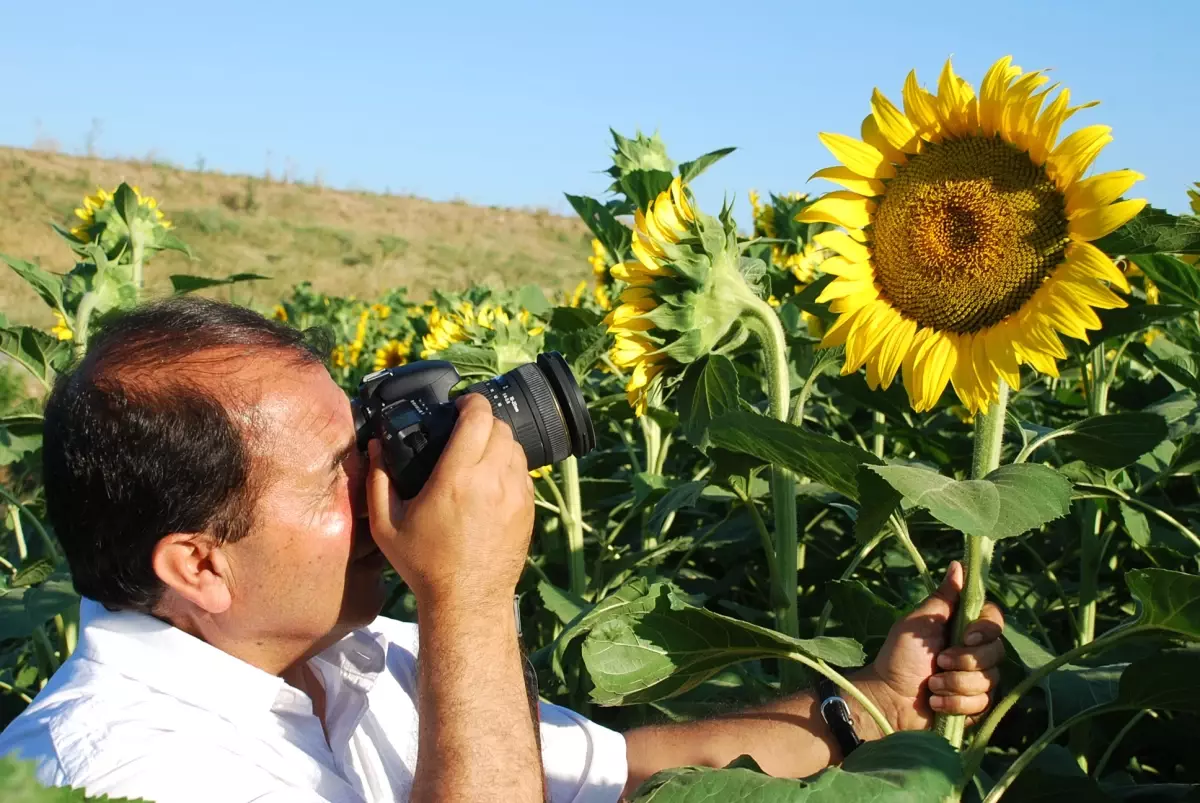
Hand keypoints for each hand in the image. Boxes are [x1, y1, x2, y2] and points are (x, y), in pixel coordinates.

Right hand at [366, 394, 534, 607]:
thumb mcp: (387, 525)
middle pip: (500, 426)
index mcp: (457, 477)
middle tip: (466, 428)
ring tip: (479, 451)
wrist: (467, 600)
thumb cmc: (424, 565)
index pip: (477, 417)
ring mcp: (515, 494)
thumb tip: (374, 447)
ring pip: (516, 446)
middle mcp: (492, 480)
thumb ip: (378, 481)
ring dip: (498, 441)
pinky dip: (510, 465)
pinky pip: (524, 471)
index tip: (460, 404)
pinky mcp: (528, 509)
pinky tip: (492, 478)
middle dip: (483, 420)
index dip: (471, 402)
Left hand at [852, 561, 1004, 736]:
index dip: (987, 629)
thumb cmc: (899, 655)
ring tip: (931, 684)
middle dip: (966, 660)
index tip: (967, 636)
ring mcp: (978, 680)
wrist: (889, 697)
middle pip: (997, 651)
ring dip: (956, 683)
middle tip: (939, 661)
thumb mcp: (918, 622)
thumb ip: (942, 598)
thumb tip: (958, 565)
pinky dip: (956, 703)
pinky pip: (983, 703)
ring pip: (991, 680)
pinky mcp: (976, 705)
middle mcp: (976, 652)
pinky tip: (936, 702)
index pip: (995, 621)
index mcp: (963, 628)